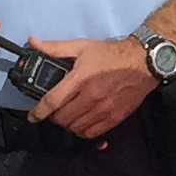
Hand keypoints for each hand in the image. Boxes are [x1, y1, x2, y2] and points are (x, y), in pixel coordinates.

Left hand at [27, 36, 156, 140]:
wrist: (143, 62)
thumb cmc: (112, 54)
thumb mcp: (82, 46)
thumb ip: (55, 48)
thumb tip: (34, 42)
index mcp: (81, 78)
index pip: (53, 101)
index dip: (38, 112)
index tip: (33, 116)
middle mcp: (92, 96)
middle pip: (63, 118)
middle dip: (54, 117)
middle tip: (54, 111)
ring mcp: (104, 109)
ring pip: (76, 128)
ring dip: (68, 124)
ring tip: (68, 116)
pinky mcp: (115, 117)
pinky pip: (92, 133)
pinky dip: (83, 131)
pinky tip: (82, 122)